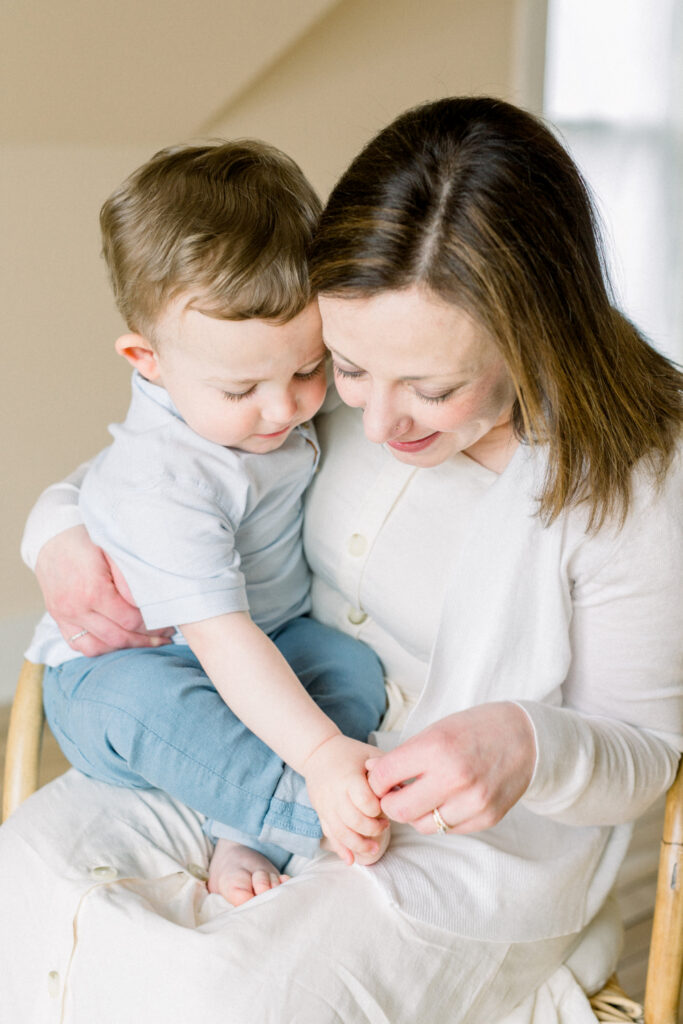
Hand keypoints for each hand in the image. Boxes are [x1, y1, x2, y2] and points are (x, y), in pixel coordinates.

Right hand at [35, 526, 173, 656]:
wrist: (52, 537)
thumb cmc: (88, 540)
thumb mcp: (115, 553)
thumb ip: (131, 580)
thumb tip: (152, 603)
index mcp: (93, 591)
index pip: (130, 620)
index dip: (153, 625)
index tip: (167, 623)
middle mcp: (76, 608)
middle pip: (117, 638)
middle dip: (145, 640)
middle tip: (163, 636)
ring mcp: (65, 616)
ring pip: (98, 648)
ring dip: (123, 648)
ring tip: (144, 642)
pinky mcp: (58, 619)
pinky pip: (78, 645)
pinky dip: (100, 647)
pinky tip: (118, 641)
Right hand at [303, 734, 389, 865]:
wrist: (318, 751)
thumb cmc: (350, 753)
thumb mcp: (370, 754)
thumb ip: (387, 770)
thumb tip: (406, 789)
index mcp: (348, 777)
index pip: (364, 800)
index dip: (377, 809)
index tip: (385, 808)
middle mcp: (334, 793)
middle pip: (353, 820)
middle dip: (372, 829)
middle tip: (385, 825)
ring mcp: (325, 805)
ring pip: (341, 832)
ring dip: (359, 844)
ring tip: (374, 849)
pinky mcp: (320, 813)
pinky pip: (330, 834)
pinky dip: (340, 849)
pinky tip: (351, 860)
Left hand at [365, 702, 535, 834]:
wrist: (524, 737)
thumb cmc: (474, 729)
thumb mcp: (436, 730)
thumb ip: (404, 755)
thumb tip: (371, 775)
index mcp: (436, 748)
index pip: (384, 777)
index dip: (376, 780)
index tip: (380, 778)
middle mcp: (454, 777)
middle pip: (399, 810)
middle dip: (389, 804)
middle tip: (394, 794)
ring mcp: (473, 801)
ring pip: (422, 825)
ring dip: (416, 813)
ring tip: (423, 796)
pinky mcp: (487, 817)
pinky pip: (448, 829)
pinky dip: (440, 818)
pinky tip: (447, 800)